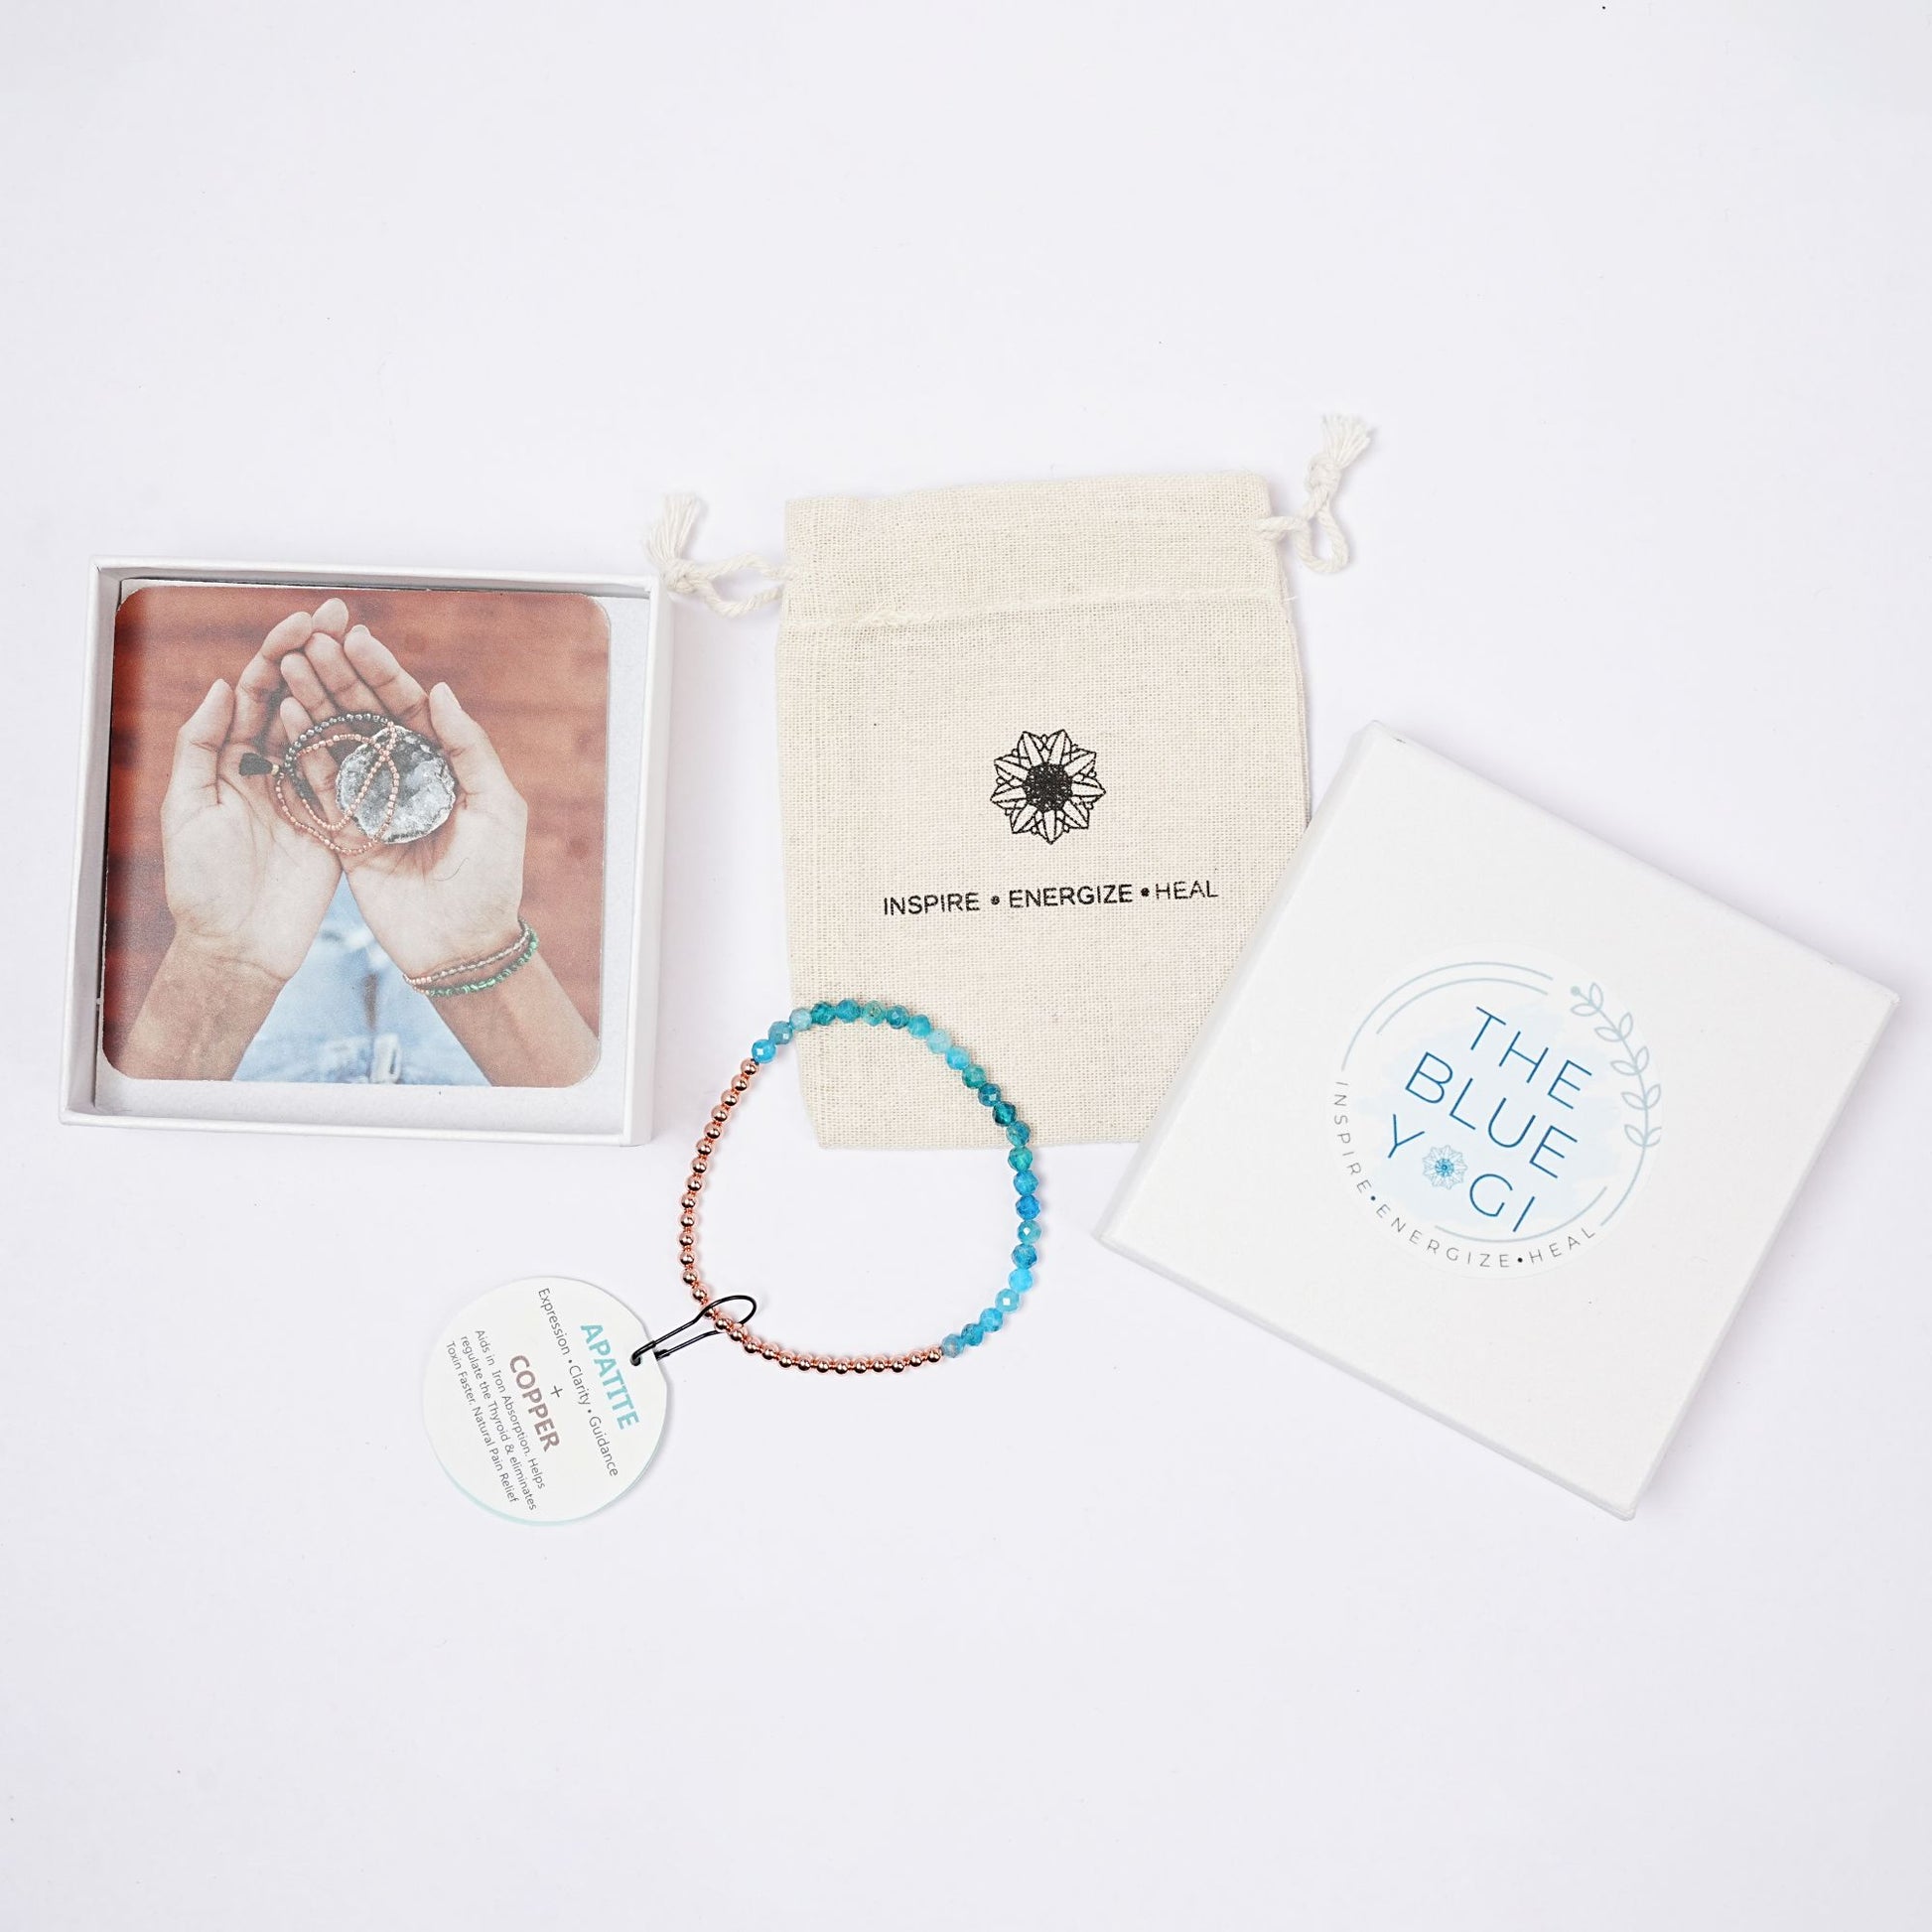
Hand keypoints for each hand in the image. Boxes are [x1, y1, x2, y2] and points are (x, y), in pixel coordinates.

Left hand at [157, 602, 349, 983]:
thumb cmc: (202, 886)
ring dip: (346, 684)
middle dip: (317, 653)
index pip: (253, 692)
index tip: (304, 623)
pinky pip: (352, 771)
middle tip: (343, 615)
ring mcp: (305, 791)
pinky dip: (366, 739)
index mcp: (227, 759)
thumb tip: (223, 686)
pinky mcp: (337, 819)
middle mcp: (268, 767)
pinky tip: (386, 707)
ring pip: (328, 725)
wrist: (240, 948)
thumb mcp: (187, 811)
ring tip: (366, 648)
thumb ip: (201, 747)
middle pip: (295, 697)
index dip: (278, 654)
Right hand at [279, 619, 596, 1086]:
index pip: (408, 707)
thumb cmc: (495, 879)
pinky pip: (320, 789)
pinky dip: (304, 755)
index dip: (382, 672)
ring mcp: (372, 803)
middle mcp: (404, 777)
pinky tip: (286, 718)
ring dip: (315, 704)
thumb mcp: (498, 809)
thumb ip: (471, 750)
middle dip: (339, 677)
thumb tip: (442, 691)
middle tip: (311, 640)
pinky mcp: (345, 835)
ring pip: (338, 743)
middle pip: (366, 716)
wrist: (464, 948)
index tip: (355, 636)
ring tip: (290, 665)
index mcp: (443, 764)